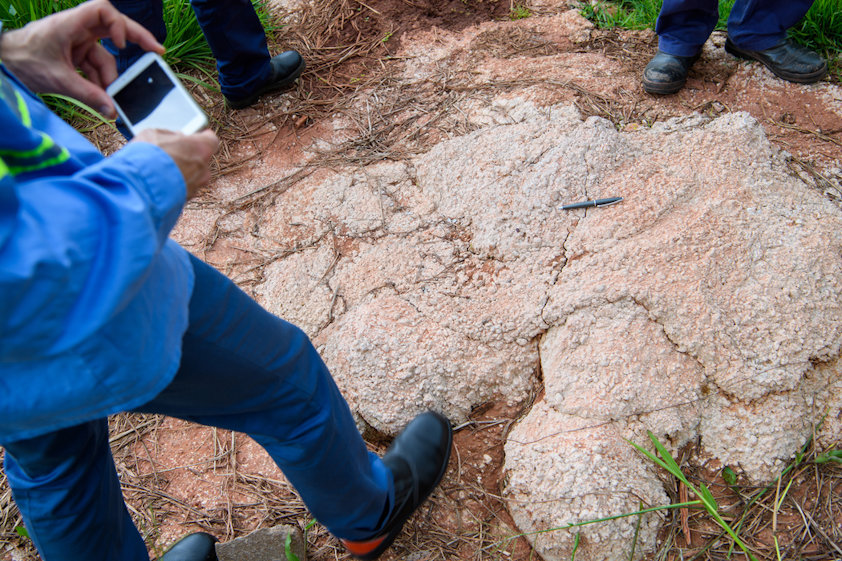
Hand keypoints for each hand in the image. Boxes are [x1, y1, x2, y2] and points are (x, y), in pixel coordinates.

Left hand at [1, 0, 163, 117]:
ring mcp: (78, 42)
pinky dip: (101, 82)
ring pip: (106, 56)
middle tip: (157, 53)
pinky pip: (97, 68)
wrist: (4, 63)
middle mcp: (77, 29)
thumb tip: (113, 111)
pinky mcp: (77, 55)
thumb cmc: (22, 61)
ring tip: (113, 98)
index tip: (123, 45)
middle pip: (114, 28)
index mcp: (70, 24)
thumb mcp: (57, 80)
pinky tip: (104, 98)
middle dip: (135, 41)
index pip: (102, 10)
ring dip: (111, 77)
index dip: (118, 24)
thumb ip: (87, 96)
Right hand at [132, 129, 218, 198]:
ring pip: (192, 177)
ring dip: (180, 173)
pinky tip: (158, 182)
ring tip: (160, 171)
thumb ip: (169, 135)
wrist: (139, 189)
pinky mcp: (186, 200)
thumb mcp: (153, 134)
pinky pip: (182, 190)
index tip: (194, 136)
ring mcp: (196, 187)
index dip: (201, 138)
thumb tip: (174, 138)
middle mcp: (203, 169)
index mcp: (200, 148)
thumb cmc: (146, 157)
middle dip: (188, 157)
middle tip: (171, 154)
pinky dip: (174, 186)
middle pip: (200, 160)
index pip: (211, 140)